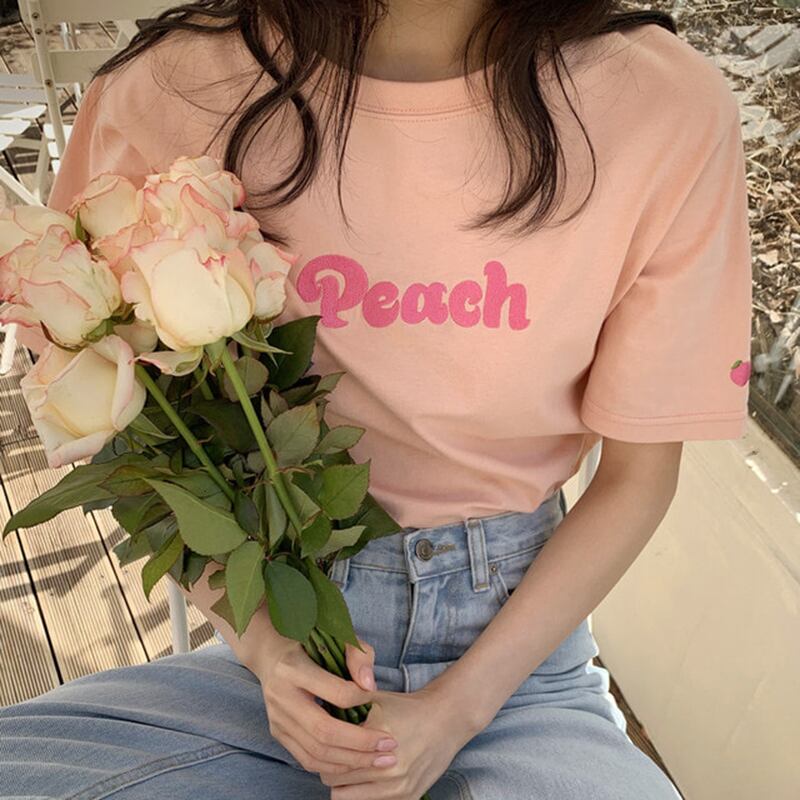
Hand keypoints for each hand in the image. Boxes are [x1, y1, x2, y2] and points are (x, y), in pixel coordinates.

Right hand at [250, 634, 400, 776]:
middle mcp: (281, 697)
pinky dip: (335, 765)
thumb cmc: (311, 643)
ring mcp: (277, 719)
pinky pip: (307, 759)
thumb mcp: (337, 636)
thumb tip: (369, 686)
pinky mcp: (278, 733)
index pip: (335, 692)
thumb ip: (358, 655)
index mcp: (294, 668)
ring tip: (380, 759)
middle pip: (324, 732)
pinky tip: (357, 761)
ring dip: (353, 760)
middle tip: (390, 744)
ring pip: (317, 752)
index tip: (375, 696)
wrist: (271, 654)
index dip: (361, 698)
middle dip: (362, 743)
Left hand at [319, 641, 480, 798]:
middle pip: (336, 783)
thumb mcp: (374, 699)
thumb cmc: (406, 708)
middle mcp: (388, 768)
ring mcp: (398, 787)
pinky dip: (362, 794)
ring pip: (348, 798)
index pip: (331, 761)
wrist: (445, 719)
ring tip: (346, 767)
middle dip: (330, 769)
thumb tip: (313, 710)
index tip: (321, 744)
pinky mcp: (408, 798)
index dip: (322, 753)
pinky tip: (363, 777)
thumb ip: (346, 706)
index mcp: (375, 741)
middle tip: (332, 756)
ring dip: (344, 785)